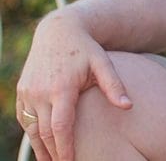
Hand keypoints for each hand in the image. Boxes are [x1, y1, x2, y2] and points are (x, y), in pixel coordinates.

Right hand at [16, 10, 131, 160]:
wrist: (58, 31)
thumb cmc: (85, 49)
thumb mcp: (103, 63)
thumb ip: (114, 86)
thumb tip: (128, 106)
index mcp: (62, 87)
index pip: (61, 127)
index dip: (65, 148)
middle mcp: (41, 92)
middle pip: (45, 132)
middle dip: (53, 152)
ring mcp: (28, 92)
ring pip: (32, 129)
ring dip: (40, 147)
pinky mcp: (22, 92)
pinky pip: (25, 118)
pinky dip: (32, 133)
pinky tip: (41, 144)